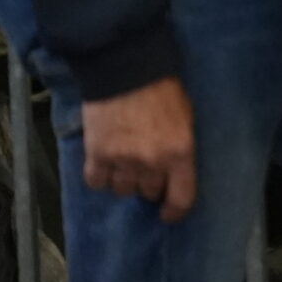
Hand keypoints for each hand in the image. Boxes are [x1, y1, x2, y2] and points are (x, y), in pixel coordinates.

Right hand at [81, 77, 197, 221]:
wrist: (125, 68)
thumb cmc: (162, 89)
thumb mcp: (185, 118)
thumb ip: (179, 147)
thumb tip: (173, 170)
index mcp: (180, 152)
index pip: (181, 197)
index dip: (175, 211)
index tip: (168, 213)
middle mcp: (152, 162)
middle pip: (148, 192)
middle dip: (149, 184)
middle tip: (146, 169)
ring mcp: (122, 160)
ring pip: (122, 189)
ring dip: (124, 180)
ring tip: (124, 162)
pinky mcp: (96, 154)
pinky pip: (96, 181)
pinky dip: (99, 177)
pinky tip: (104, 164)